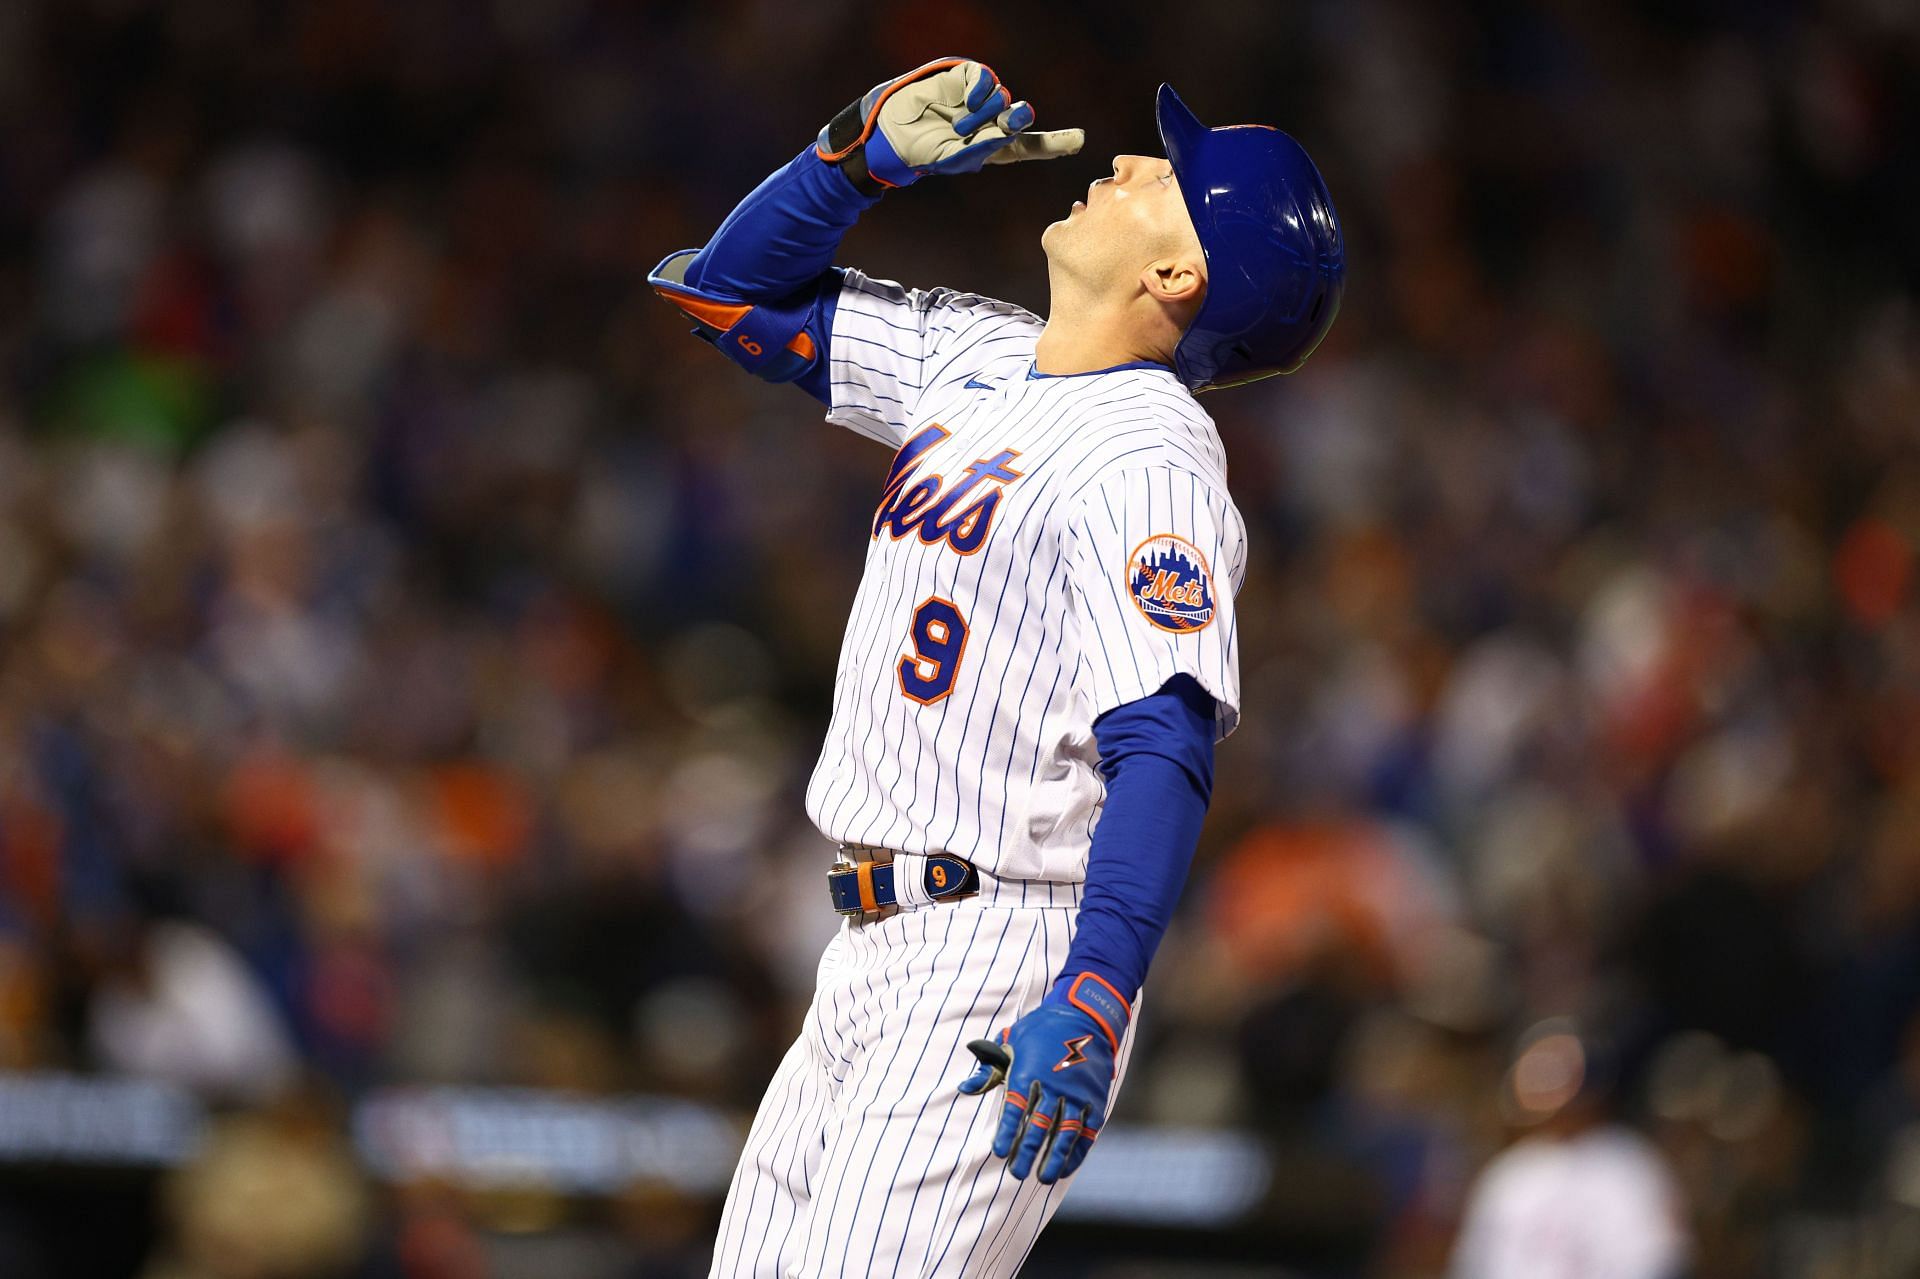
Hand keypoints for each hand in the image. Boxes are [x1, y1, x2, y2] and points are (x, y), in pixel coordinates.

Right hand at [817, 58, 1083, 193]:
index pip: (1031, 145)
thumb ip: (984, 147)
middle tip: (1011, 122)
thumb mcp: (956, 158)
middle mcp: (991, 122)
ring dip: (985, 111)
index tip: (1079, 140)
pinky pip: (984, 78)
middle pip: (1020, 116)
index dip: (1055, 142)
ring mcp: (979, 100)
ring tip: (961, 124)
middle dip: (1019, 119)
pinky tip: (967, 100)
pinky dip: (979, 88)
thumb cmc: (924, 152)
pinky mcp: (964, 79)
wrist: (893, 132)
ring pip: (1002, 97)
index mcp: (995, 147)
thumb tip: (1009, 129)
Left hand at [955, 972, 1129, 1183]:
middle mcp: (1053, 1085)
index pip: (1015, 1108)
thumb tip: (964, 1088)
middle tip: (1017, 1173)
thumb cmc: (1041, 1031)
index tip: (1000, 1153)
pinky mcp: (1095, 1099)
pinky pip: (1087, 1130)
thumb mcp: (1011, 1041)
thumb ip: (989, 1069)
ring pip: (1065, 1132)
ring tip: (1044, 1178)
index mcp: (1028, 1071)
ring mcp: (1076, 1094)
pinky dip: (1078, 1151)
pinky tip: (1067, 1166)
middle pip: (1039, 1125)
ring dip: (1054, 1157)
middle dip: (1028, 1152)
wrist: (1085, 1017)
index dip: (1008, 1132)